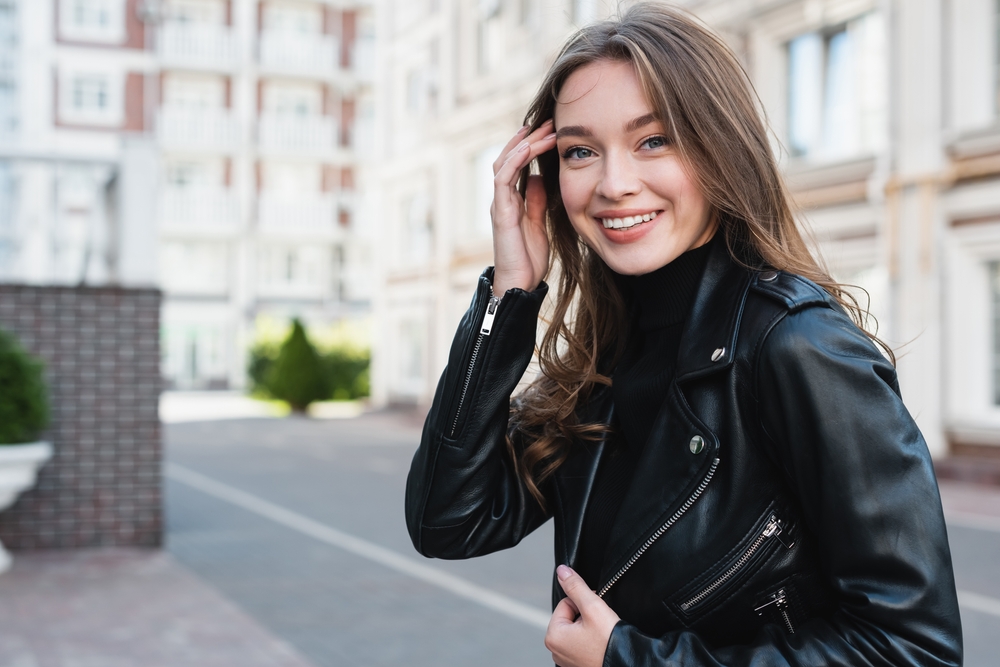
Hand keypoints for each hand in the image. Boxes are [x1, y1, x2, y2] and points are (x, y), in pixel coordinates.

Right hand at [491, 120, 556, 294]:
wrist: (520, 283)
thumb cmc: (528, 258)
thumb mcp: (538, 223)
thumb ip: (535, 200)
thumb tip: (537, 177)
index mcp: (512, 200)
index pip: (517, 164)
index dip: (531, 145)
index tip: (551, 130)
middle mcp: (502, 198)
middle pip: (509, 157)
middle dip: (528, 138)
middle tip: (548, 121)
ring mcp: (499, 204)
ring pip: (504, 163)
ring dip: (523, 144)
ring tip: (542, 129)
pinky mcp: (501, 212)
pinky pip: (503, 179)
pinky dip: (515, 160)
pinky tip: (529, 147)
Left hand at [545, 565, 620, 666]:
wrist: (628, 664)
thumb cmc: (610, 642)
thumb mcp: (592, 607)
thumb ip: (575, 587)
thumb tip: (562, 571)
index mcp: (553, 637)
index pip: (566, 603)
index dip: (583, 602)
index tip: (596, 610)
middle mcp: (556, 651)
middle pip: (570, 617)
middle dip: (586, 616)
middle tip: (601, 624)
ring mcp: (566, 660)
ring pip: (577, 630)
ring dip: (589, 628)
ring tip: (602, 635)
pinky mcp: (578, 665)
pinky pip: (582, 644)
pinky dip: (592, 641)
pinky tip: (601, 643)